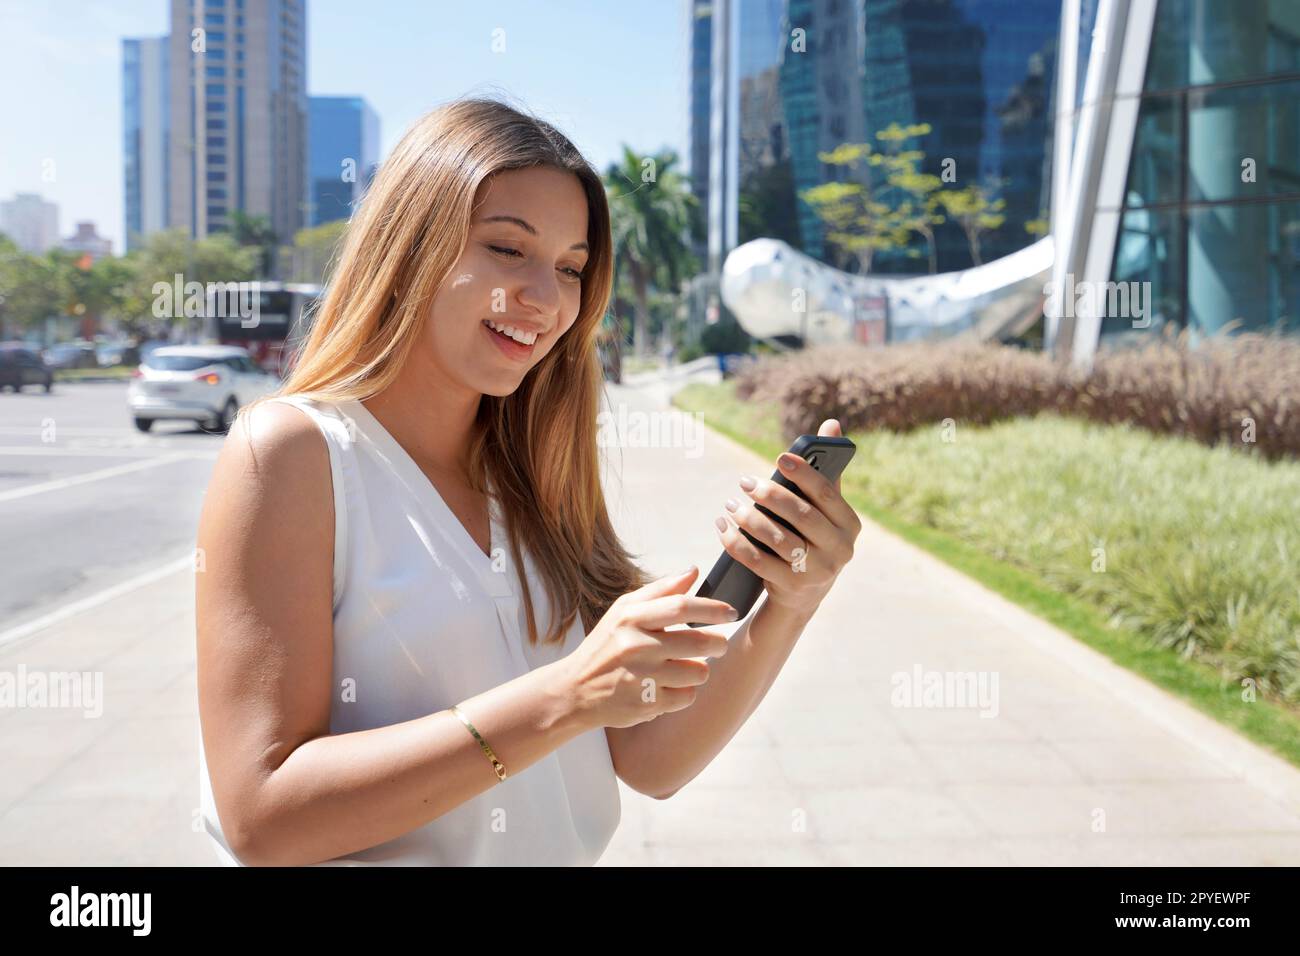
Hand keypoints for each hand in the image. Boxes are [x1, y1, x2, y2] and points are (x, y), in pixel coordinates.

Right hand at [560, 567, 735, 728]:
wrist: (574, 690)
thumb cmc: (606, 645)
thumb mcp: (624, 611)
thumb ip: (660, 590)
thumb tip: (694, 572)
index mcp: (631, 618)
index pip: (681, 607)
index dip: (712, 608)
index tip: (732, 612)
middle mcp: (635, 646)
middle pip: (698, 642)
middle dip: (718, 643)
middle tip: (719, 644)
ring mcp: (641, 678)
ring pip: (698, 672)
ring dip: (700, 670)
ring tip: (687, 667)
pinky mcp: (646, 705)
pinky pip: (687, 696)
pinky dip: (685, 692)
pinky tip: (669, 686)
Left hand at [715, 419, 861, 617]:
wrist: (804, 594)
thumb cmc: (812, 538)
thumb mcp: (824, 511)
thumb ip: (826, 471)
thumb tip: (831, 424)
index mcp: (850, 524)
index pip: (826, 494)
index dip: (804, 474)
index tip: (781, 458)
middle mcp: (840, 550)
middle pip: (801, 516)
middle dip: (770, 496)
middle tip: (745, 482)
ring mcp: (818, 572)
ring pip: (778, 539)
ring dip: (749, 519)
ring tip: (731, 506)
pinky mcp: (792, 588)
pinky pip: (759, 562)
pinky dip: (736, 543)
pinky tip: (722, 529)